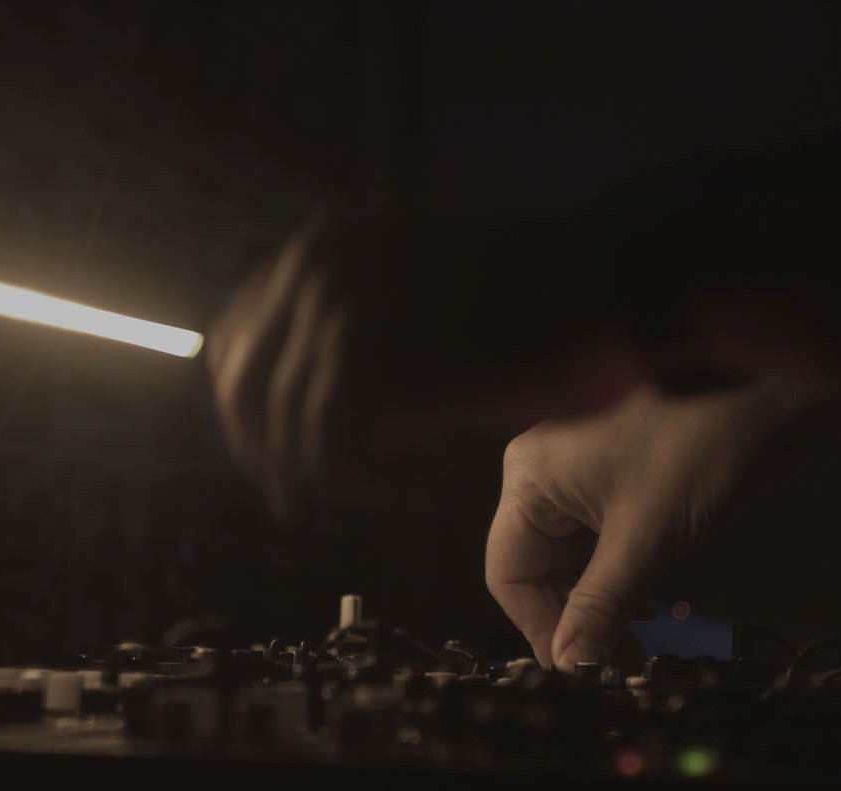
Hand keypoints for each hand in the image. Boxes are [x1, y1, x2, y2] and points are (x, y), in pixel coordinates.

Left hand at [206, 210, 641, 516]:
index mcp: (322, 243)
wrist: (605, 278)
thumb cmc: (532, 298)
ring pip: (292, 428)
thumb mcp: (422, 291)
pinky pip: (334, 446)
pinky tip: (426, 464)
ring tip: (405, 474)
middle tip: (300, 498)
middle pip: (242, 387)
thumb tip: (294, 403)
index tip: (275, 461)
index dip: (247, 413)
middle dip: (269, 454)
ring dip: (340, 469)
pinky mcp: (378, 355)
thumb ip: (357, 327)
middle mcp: (318, 265)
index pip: (235, 340)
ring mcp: (344, 306)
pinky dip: (371, 473)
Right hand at [486, 378, 813, 667]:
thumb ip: (601, 607)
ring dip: (601, 604)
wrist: (771, 386)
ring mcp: (579, 475)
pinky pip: (600, 542)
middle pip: (539, 570)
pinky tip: (648, 608)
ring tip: (637, 645)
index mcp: (528, 479)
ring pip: (573, 561)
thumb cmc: (699, 447)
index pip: (509, 575)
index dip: (541, 629)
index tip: (581, 673)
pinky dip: (620, 579)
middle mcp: (542, 474)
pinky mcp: (617, 480)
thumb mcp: (646, 537)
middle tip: (620, 665)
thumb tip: (571, 668)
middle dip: (576, 620)